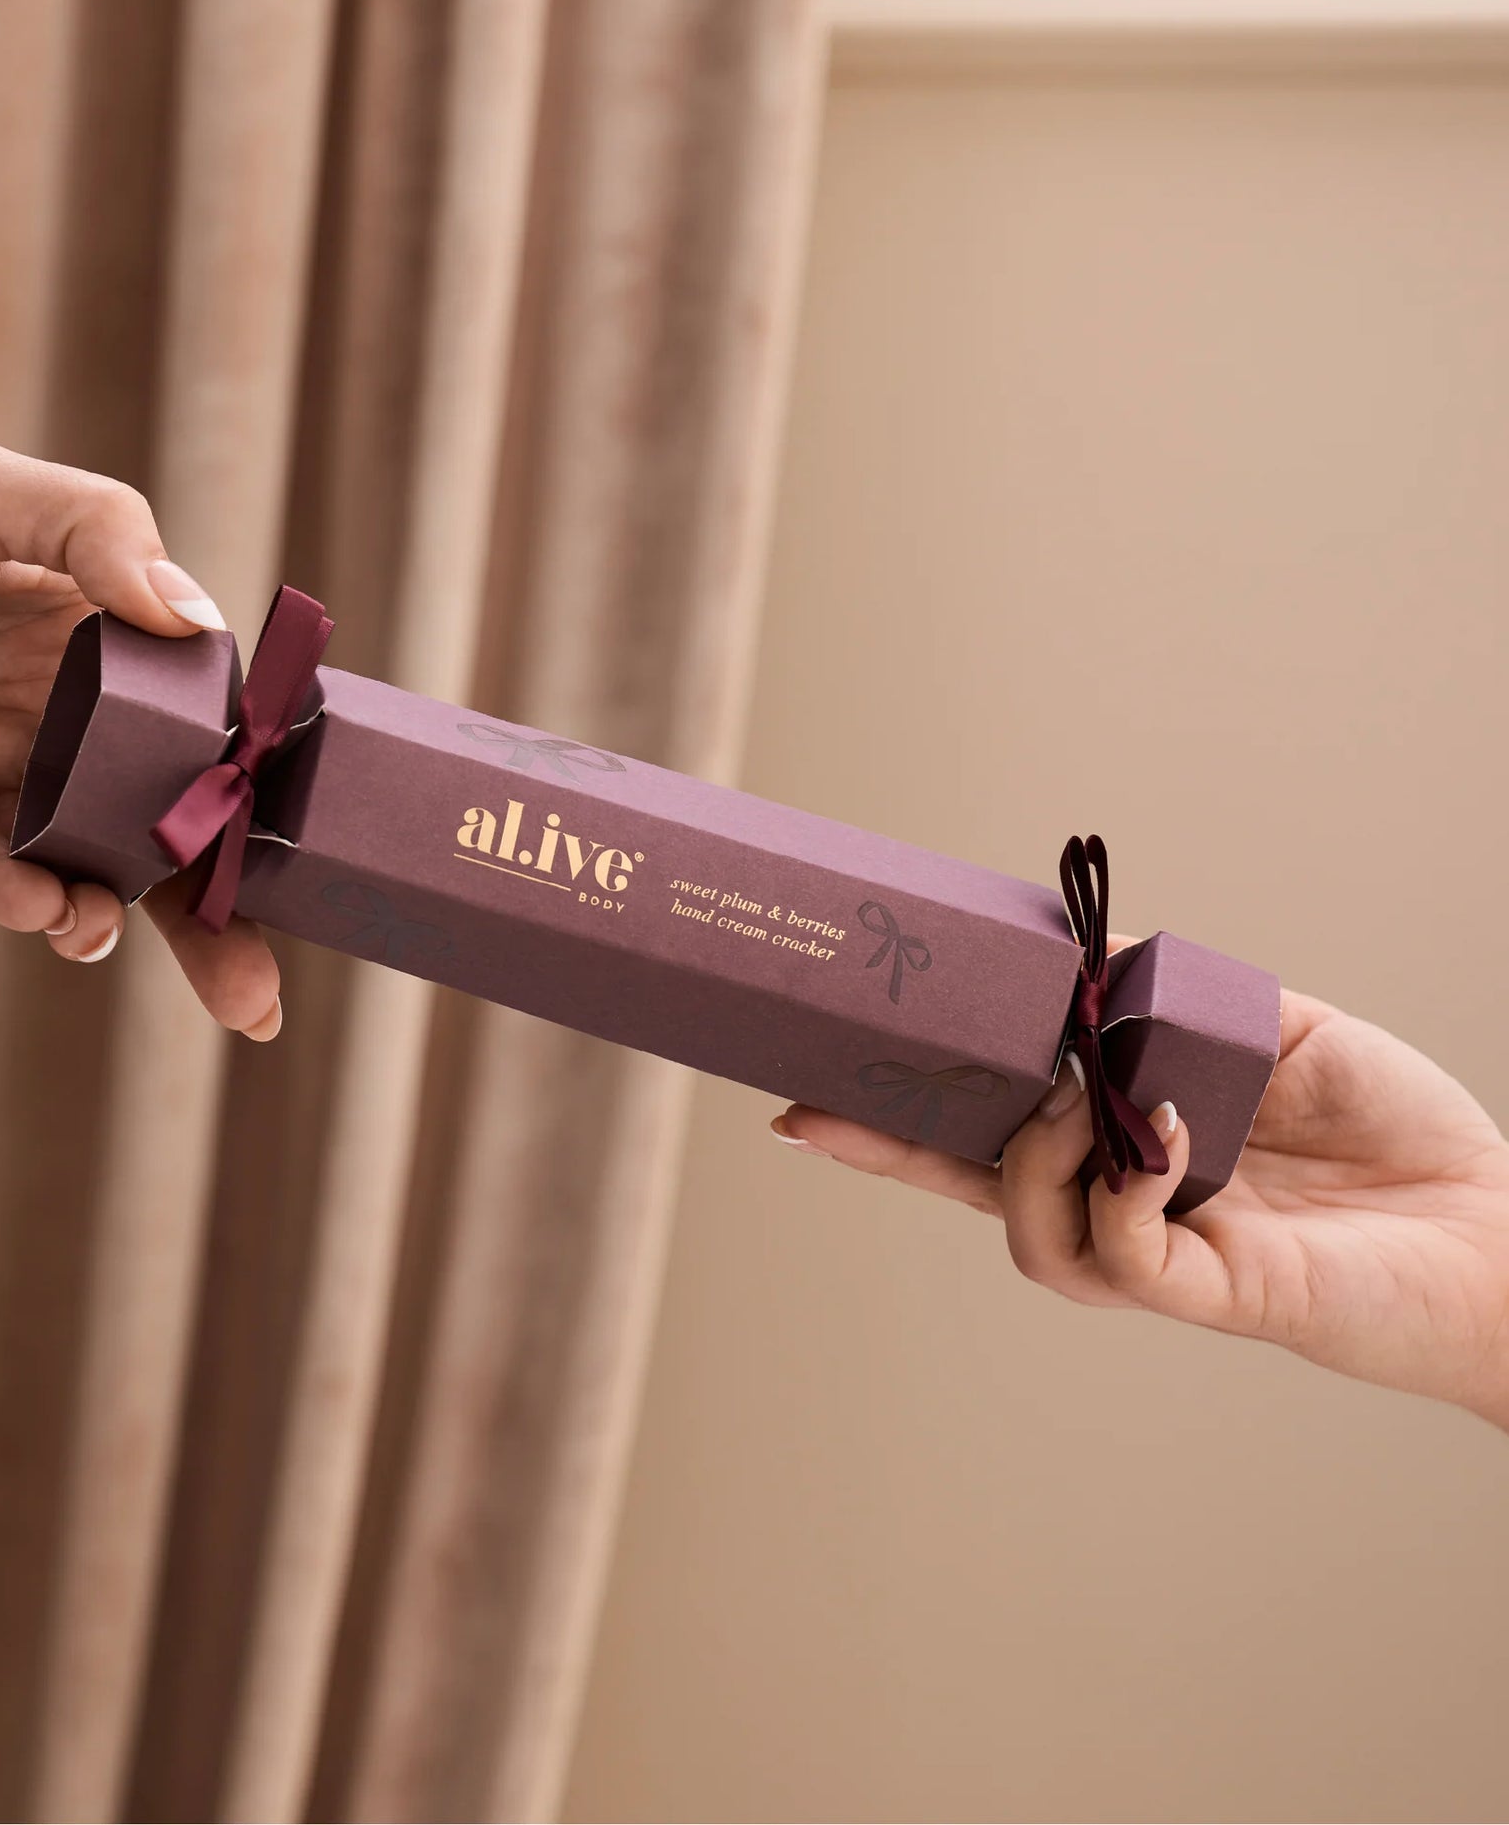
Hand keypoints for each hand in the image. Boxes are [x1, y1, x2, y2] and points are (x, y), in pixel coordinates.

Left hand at [0, 376, 280, 1038]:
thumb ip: (94, 534)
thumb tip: (197, 623)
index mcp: (94, 633)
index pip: (201, 718)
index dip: (254, 781)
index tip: (305, 840)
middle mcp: (55, 711)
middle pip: (162, 822)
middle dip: (214, 909)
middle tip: (258, 995)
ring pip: (84, 866)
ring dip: (117, 915)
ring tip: (112, 930)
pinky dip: (21, 898)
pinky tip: (47, 908)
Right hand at [774, 986, 1508, 1428]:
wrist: (1501, 1227)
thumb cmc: (1395, 1135)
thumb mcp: (1280, 1029)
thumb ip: (1187, 996)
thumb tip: (1100, 959)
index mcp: (1123, 1150)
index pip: (988, 1134)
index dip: (898, 1116)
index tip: (814, 1086)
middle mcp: (1119, 1210)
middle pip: (971, 1191)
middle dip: (884, 1152)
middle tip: (818, 1108)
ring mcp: (1159, 1258)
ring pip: (1030, 1234)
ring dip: (1032, 1154)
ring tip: (1081, 1097)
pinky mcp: (1215, 1294)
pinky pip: (1124, 1254)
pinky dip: (1123, 1185)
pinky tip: (1165, 1134)